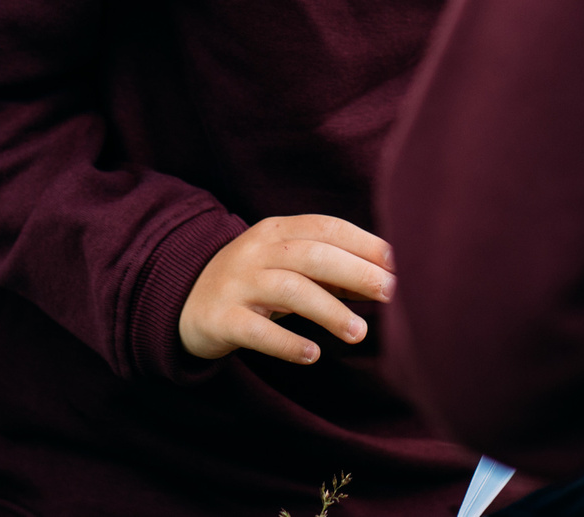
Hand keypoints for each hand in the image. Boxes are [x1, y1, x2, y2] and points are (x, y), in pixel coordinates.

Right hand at [178, 215, 395, 365]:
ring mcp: (236, 284)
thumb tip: (383, 278)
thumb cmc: (253, 282)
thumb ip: (327, 267)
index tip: (398, 263)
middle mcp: (256, 251)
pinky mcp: (221, 318)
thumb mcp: (285, 264)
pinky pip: (256, 330)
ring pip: (288, 289)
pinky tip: (312, 354)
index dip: (364, 243)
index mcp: (276, 230)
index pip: (326, 228)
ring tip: (359, 333)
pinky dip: (286, 342)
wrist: (184, 300)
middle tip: (390, 293)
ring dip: (328, 310)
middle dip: (355, 272)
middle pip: (311, 255)